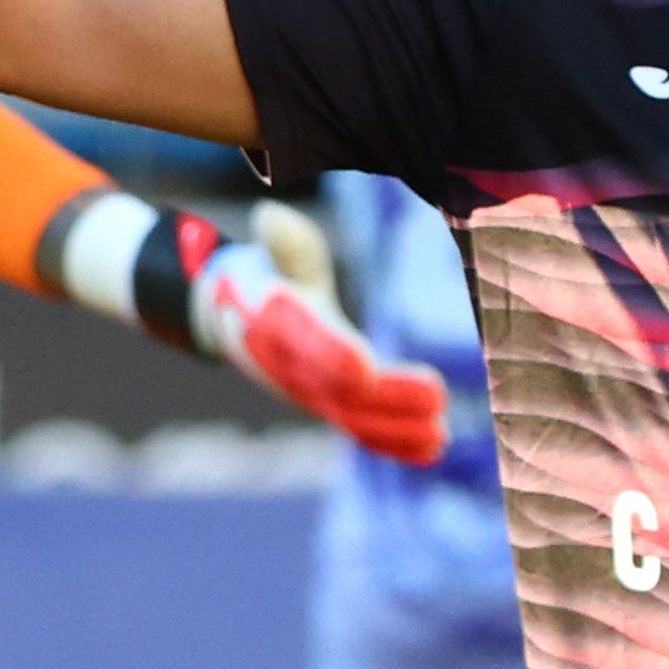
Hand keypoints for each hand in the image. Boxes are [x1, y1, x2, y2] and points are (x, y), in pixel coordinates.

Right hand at [187, 231, 449, 462]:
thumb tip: (271, 218)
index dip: (333, 356)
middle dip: (386, 397)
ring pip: (350, 414)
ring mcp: (303, 391)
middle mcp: (287, 366)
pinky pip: (356, 427)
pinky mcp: (322, 404)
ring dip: (396, 428)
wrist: (228, 316)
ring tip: (440, 435)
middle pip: (337, 387)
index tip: (366, 371)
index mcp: (272, 322)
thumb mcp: (271, 252)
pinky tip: (431, 451)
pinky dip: (390, 441)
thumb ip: (282, 243)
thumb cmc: (264, 274)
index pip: (304, 341)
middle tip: (436, 397)